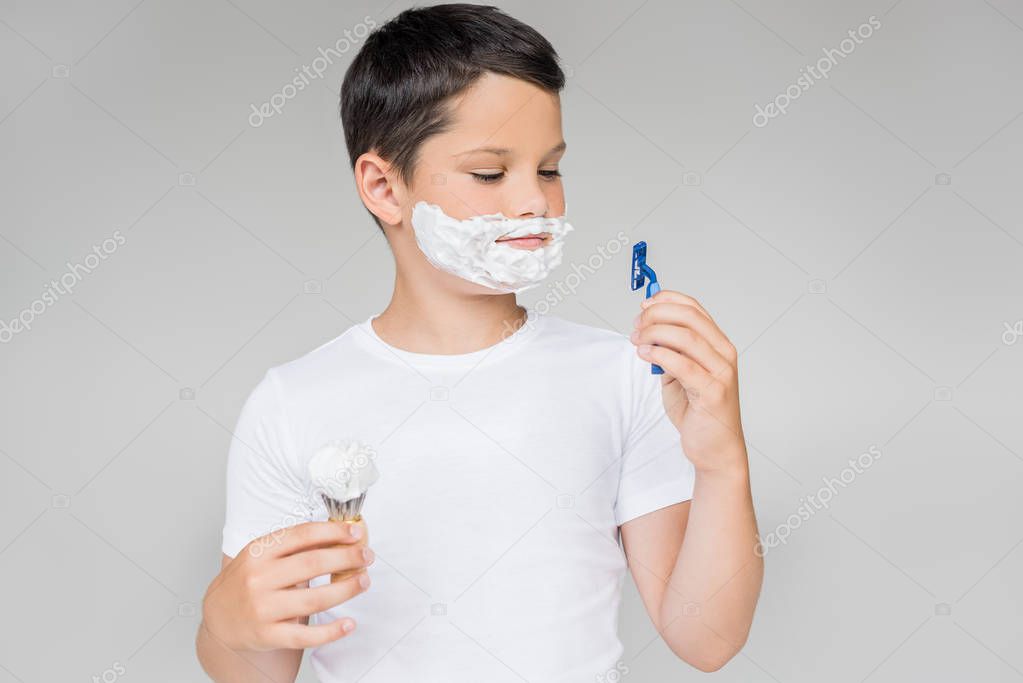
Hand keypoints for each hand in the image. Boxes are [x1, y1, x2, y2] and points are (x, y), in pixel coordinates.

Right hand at [202, 521, 373, 651]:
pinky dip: (331, 631)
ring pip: (314, 599)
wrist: (218, 617)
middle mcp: (258, 578)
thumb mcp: (262, 555)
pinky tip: (348, 623)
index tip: (355, 533)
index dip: (333, 532)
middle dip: (347, 558)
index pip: (302, 535)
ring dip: (346, 589)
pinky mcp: (268, 635)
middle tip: (366, 556)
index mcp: (258, 552)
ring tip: (364, 582)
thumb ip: (294, 546)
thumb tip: (339, 535)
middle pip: (312, 564)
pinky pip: (305, 635)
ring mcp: (262, 608)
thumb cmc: (247, 581)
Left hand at [630, 290, 746, 472]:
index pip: (694, 308)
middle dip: (656, 315)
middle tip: (636, 326)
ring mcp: (721, 372)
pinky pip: (683, 365)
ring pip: (686, 337)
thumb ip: (668, 352)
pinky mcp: (713, 391)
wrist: (715, 449)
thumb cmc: (698, 411)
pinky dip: (659, 354)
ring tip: (637, 341)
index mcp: (718, 345)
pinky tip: (645, 354)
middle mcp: (724, 354)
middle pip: (689, 317)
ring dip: (654, 333)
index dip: (667, 300)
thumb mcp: (678, 374)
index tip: (645, 305)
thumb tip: (647, 329)